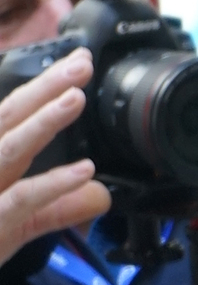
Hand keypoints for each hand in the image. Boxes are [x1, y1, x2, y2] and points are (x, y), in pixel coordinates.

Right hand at [0, 53, 109, 267]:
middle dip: (45, 86)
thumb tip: (100, 196)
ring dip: (43, 122)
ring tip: (76, 98)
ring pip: (10, 147)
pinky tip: (84, 172)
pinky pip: (21, 199)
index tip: (79, 61)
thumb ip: (57, 207)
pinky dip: (52, 184)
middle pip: (9, 115)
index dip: (45, 86)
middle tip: (82, 62)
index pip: (15, 112)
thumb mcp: (17, 223)